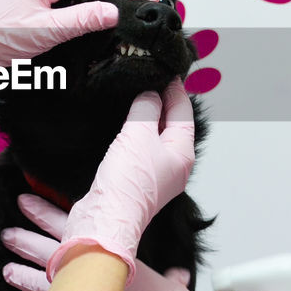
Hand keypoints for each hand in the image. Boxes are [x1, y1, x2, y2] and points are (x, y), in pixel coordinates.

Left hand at [1, 196, 198, 290]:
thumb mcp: (171, 286)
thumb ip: (171, 278)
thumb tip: (179, 275)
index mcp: (110, 256)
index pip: (69, 226)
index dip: (44, 213)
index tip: (25, 201)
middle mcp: (90, 274)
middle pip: (48, 252)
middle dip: (25, 241)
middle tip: (6, 233)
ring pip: (41, 283)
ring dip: (22, 276)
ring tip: (6, 270)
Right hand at [48, 79, 194, 281]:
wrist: (106, 217)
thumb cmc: (128, 183)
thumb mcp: (139, 133)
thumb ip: (146, 108)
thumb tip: (150, 95)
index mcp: (183, 153)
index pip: (184, 112)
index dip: (175, 90)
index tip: (169, 73)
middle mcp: (174, 165)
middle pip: (172, 125)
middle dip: (163, 103)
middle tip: (152, 80)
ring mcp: (156, 175)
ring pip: (155, 138)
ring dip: (147, 119)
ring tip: (138, 98)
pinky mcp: (136, 181)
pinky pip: (141, 151)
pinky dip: (135, 135)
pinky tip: (124, 127)